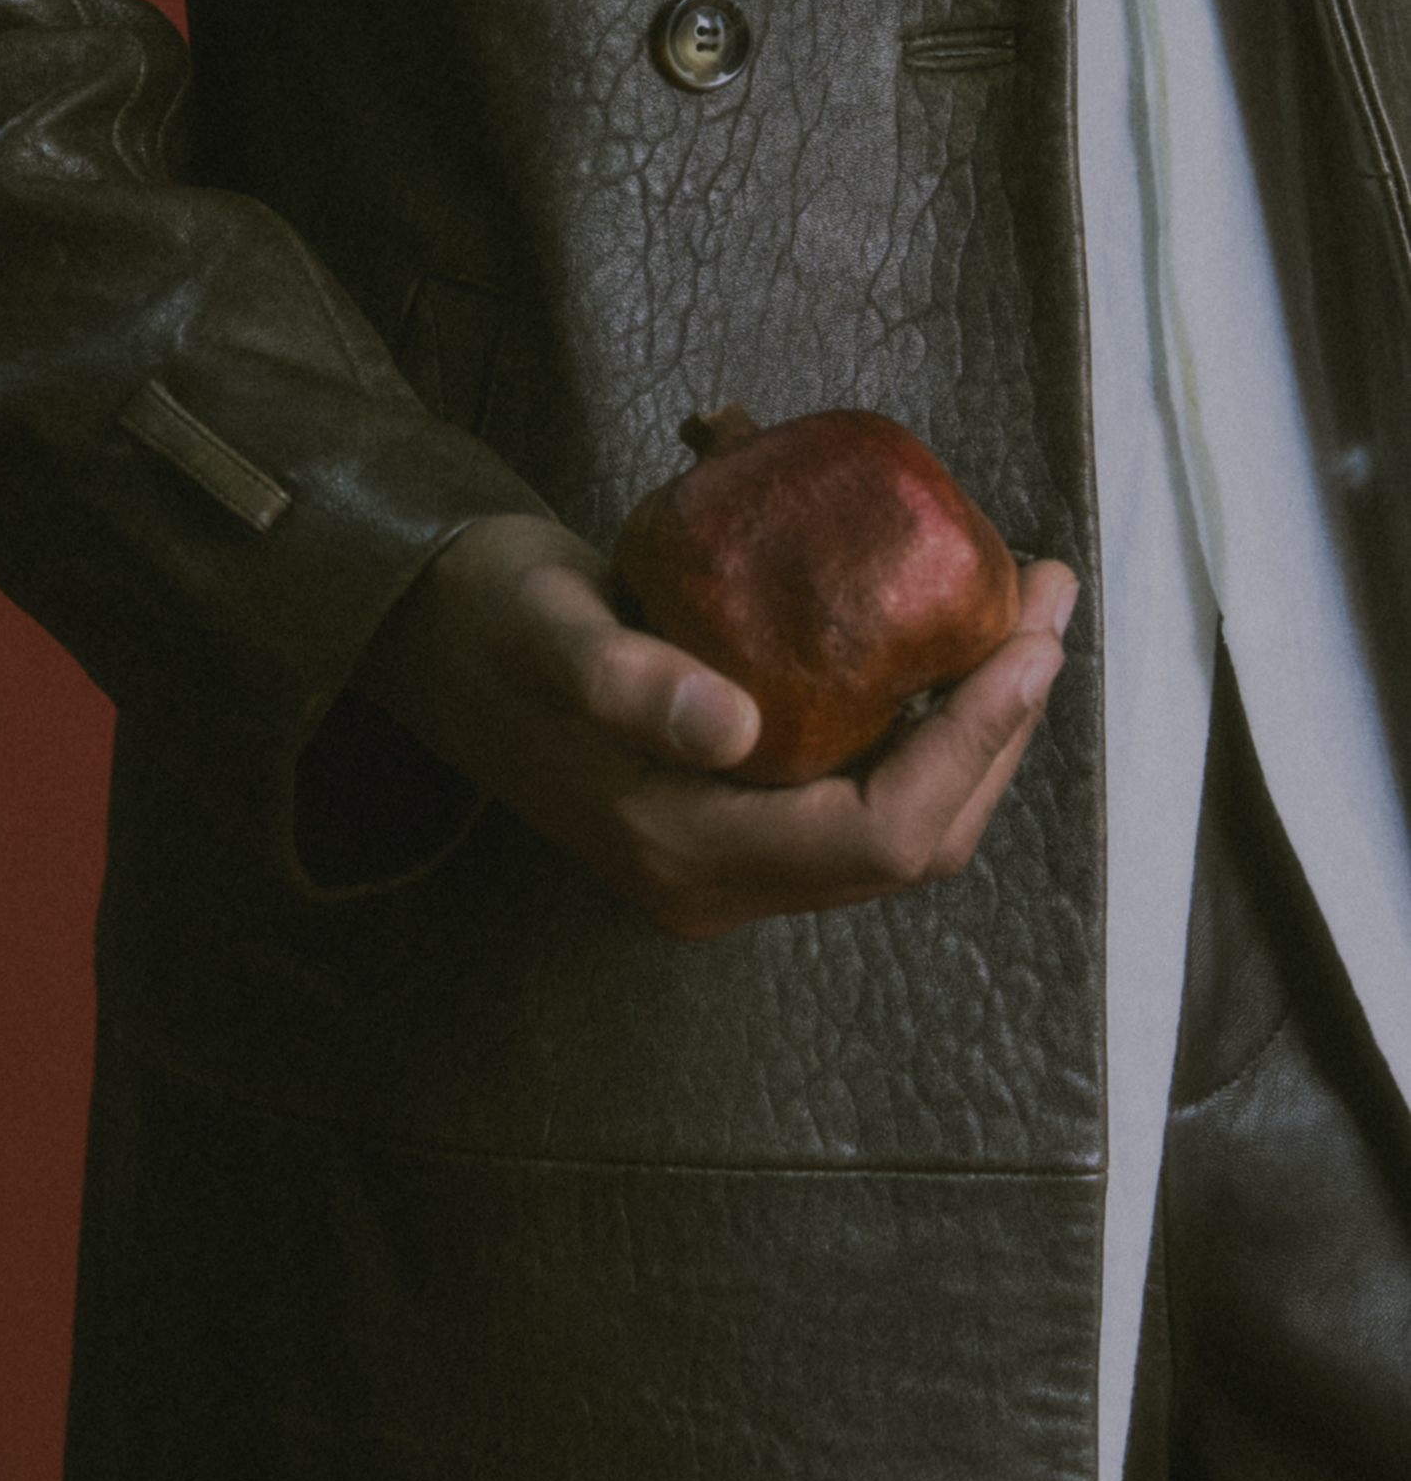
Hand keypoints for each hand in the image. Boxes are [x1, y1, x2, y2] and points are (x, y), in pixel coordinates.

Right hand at [352, 515, 1076, 939]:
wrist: (433, 638)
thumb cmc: (487, 620)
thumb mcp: (547, 629)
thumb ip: (624, 681)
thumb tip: (735, 730)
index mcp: (681, 851)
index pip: (879, 833)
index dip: (973, 745)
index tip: (1029, 640)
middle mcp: (718, 879)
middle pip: (914, 837)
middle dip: (1000, 726)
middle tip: (1047, 601)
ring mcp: (730, 858)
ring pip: (900, 820)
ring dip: (976, 727)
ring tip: (1022, 613)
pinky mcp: (737, 818)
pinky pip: (864, 792)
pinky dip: (926, 727)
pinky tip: (948, 646)